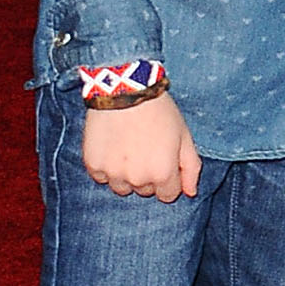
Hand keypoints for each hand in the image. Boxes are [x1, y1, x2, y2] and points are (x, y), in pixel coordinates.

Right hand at [82, 95, 200, 201]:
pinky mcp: (93, 166)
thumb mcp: (184, 135)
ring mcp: (113, 174)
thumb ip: (191, 167)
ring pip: (122, 187)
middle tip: (145, 147)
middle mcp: (137, 179)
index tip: (163, 160)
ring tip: (128, 147)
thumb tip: (190, 193)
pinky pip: (102, 177)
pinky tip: (113, 145)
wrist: (125, 90)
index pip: (168, 195)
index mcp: (162, 173)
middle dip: (148, 175)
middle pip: (145, 190)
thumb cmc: (159, 111)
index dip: (168, 178)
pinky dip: (107, 166)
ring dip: (126, 174)